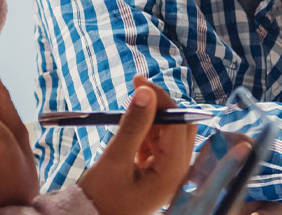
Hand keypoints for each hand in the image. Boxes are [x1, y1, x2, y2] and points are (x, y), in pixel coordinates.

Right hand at [76, 77, 196, 214]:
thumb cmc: (100, 199)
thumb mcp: (113, 161)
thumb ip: (132, 126)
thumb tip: (145, 92)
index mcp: (173, 173)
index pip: (179, 125)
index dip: (162, 100)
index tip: (139, 82)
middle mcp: (179, 172)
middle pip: (181, 125)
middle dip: (159, 106)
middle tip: (135, 89)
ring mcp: (171, 171)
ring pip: (169, 131)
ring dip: (150, 119)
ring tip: (124, 124)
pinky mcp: (160, 169)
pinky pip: (159, 140)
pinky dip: (145, 131)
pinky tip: (127, 138)